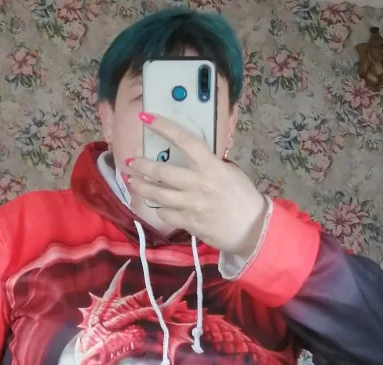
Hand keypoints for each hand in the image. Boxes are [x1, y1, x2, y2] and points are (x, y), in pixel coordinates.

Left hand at [125, 113, 267, 257]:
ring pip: (158, 195)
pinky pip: (166, 214)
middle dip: (142, 166)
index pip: (184, 141)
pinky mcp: (189, 223)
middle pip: (162, 172)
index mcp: (210, 166)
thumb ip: (208, 165)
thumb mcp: (229, 173)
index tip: (145, 118)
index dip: (163, 127)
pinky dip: (159, 209)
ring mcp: (192, 205)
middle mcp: (198, 184)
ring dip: (142, 187)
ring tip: (132, 182)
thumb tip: (190, 158)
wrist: (253, 228)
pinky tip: (156, 205)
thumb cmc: (243, 197)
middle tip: (130, 162)